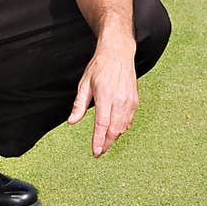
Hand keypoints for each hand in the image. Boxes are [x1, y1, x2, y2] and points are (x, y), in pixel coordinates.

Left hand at [67, 41, 138, 156]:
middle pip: (114, 129)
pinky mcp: (135, 101)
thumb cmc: (99, 67)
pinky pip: (129, 120)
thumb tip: (71, 121)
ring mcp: (129, 101)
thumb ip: (79, 105)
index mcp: (105, 96)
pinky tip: (114, 131)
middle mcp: (120, 100)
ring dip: (114, 137)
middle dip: (106, 143)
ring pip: (123, 127)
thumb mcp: (84, 84)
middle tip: (99, 152)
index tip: (95, 152)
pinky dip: (122, 128)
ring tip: (104, 144)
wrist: (119, 53)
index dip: (98, 140)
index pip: (102, 124)